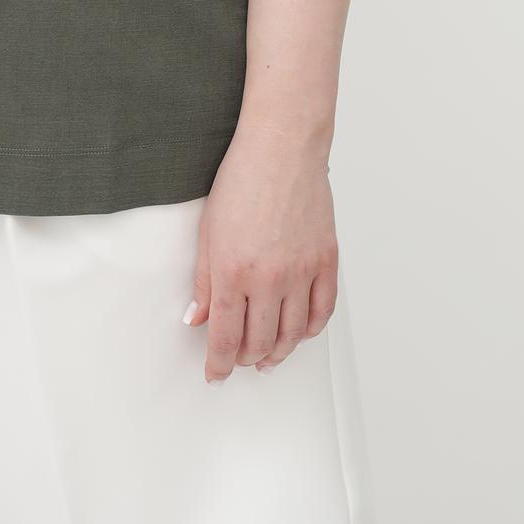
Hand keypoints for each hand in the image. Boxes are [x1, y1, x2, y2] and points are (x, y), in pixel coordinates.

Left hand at [182, 123, 338, 384]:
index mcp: (233, 272)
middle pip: (260, 342)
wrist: (282, 148)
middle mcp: (269, 279)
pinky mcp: (326, 262)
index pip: (225, 337)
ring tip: (267, 357)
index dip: (218, 364)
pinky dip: (309, 331)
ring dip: (278, 353)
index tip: (215, 374)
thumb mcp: (208, 232)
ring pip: (293, 335)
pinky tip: (299, 333)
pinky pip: (322, 312)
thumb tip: (197, 320)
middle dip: (245, 359)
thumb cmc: (241, 181)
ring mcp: (302, 272)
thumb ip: (203, 282)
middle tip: (238, 361)